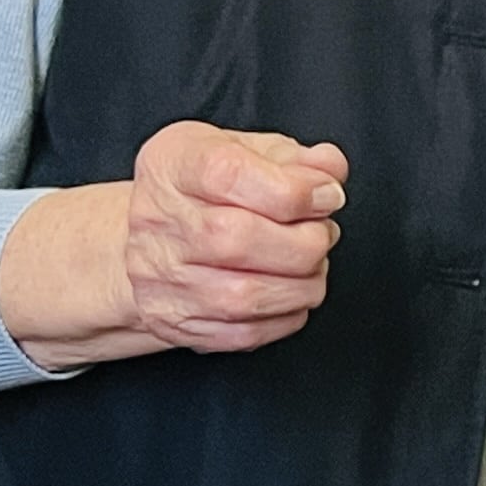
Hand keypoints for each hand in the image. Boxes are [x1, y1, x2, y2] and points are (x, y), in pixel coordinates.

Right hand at [0, 122, 351, 369]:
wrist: (157, 238)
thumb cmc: (208, 191)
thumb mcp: (248, 150)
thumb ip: (295, 158)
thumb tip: (329, 169)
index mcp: (173, 164)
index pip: (228, 175)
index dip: (295, 190)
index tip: (326, 195)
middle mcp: (156, 221)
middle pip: (237, 239)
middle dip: (305, 241)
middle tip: (321, 233)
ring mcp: (160, 278)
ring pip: (244, 296)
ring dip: (303, 283)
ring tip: (311, 264)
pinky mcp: (176, 323)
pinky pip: (245, 334)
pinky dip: (286, 316)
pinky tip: (290, 292)